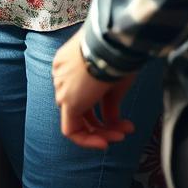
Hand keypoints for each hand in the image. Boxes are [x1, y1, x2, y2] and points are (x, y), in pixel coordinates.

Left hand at [52, 33, 135, 149]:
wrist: (112, 44)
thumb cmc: (118, 57)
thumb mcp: (114, 81)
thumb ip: (109, 104)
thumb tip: (111, 122)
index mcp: (70, 66)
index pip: (82, 93)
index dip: (102, 109)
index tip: (120, 115)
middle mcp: (61, 77)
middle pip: (79, 108)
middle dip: (104, 124)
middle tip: (125, 130)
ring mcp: (62, 88)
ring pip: (76, 119)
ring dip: (101, 132)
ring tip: (122, 134)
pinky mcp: (68, 101)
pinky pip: (70, 129)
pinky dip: (87, 140)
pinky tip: (105, 143)